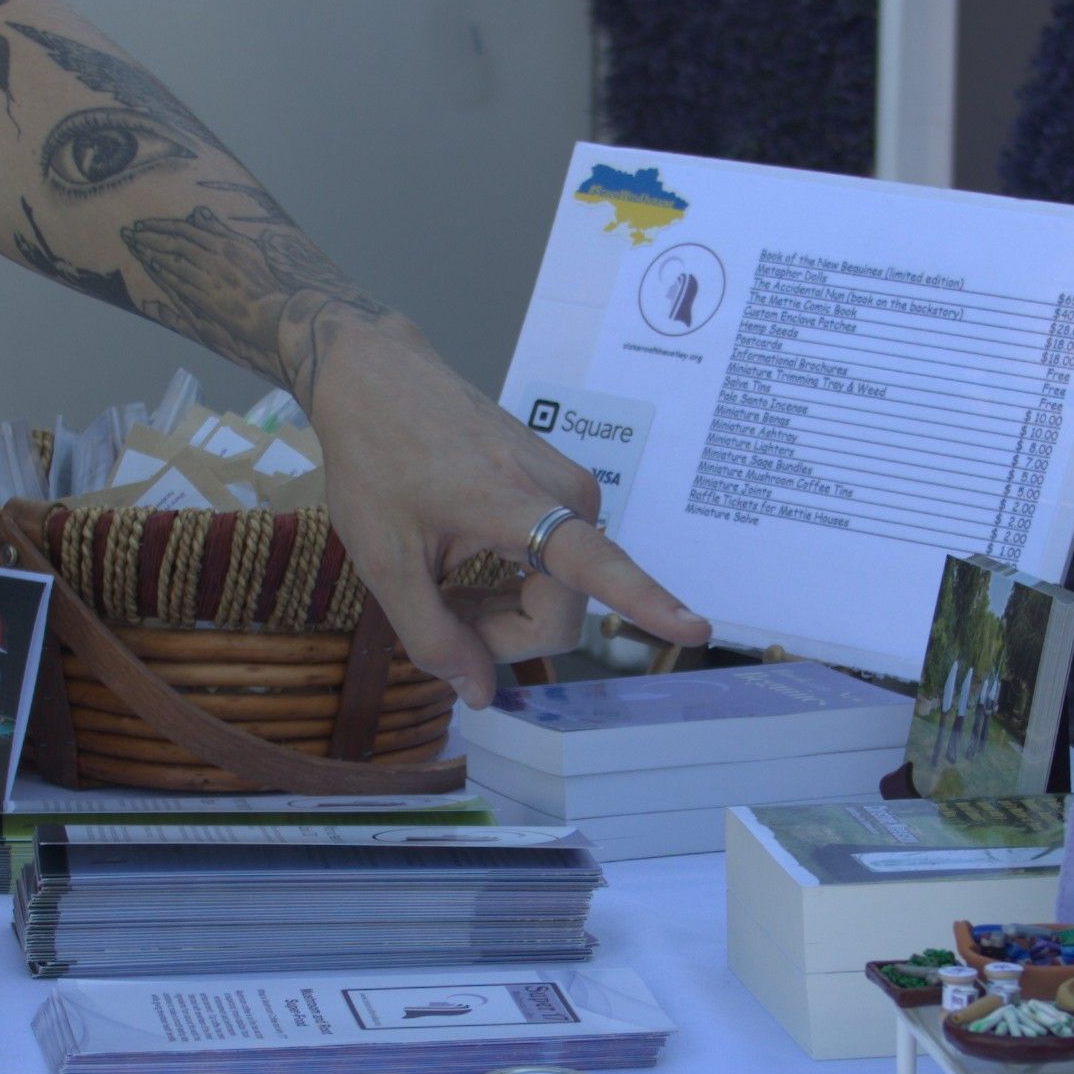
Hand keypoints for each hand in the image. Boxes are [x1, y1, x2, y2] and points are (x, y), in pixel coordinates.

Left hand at [294, 323, 713, 695]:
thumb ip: (432, 636)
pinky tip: (463, 561)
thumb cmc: (376, 461)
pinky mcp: (563, 488)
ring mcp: (571, 490)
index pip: (600, 568)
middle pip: (559, 613)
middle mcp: (569, 495)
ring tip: (443, 577)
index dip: (649, 606)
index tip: (697, 631)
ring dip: (501, 607)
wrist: (381, 379)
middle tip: (437, 610)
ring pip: (556, 593)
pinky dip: (509, 580)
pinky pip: (553, 564)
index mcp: (524, 505)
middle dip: (500, 633)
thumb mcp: (385, 561)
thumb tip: (482, 694)